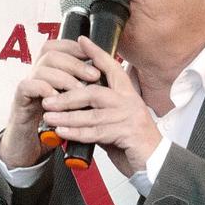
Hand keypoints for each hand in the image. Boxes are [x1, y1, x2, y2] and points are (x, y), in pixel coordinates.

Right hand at [0, 39, 100, 168]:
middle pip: (51, 53)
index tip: (94, 55)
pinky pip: (28, 86)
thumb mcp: (74, 107)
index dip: (76, 47)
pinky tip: (59, 100)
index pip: (59, 46)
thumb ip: (84, 91)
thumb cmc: (54, 127)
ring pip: (42, 68)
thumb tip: (107, 78)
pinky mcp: (19, 101)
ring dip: (64, 78)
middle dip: (76, 63)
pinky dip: (45, 90)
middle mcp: (36, 75)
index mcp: (50, 72)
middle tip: (94, 76)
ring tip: (80, 91)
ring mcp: (27, 86)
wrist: (30, 149)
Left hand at [41, 35, 162, 176]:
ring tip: (49, 117)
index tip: (82, 41)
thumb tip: (78, 111)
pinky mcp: (126, 135)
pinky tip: (62, 132)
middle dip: (68, 96)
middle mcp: (130, 103)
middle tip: (48, 99)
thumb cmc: (136, 144)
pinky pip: (95, 132)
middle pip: (94, 92)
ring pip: (91, 114)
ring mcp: (129, 118)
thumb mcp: (119, 123)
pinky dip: (76, 133)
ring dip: (67, 116)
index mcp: (129, 95)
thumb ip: (102, 114)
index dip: (97, 54)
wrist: (156, 163)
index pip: (112, 69)